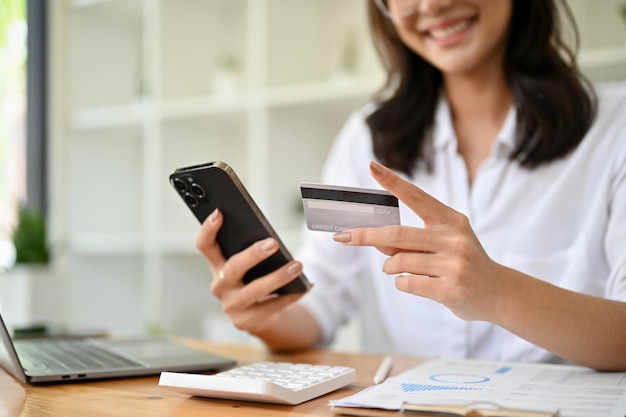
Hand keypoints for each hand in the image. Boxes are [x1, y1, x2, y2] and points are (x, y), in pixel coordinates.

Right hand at [195, 209, 306, 334]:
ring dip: (278, 277)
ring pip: (254, 290)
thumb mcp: (249, 265)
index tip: (219, 213)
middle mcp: (220, 286)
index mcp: (216, 265)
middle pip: (232, 268)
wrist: (259, 316)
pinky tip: (306, 286)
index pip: (204, 246)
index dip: (208, 230)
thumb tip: (272, 239)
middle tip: (273, 243)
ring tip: (298, 265)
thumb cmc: (254, 280)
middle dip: (253, 255)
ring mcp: (231, 306)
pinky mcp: (246, 322)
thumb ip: (252, 251)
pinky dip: (291, 295)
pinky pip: (272, 307)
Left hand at [332, 161, 505, 320]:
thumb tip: (376, 240)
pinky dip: (401, 283)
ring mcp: (454, 264)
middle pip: (397, 235)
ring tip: (394, 268)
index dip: (392, 181)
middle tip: (344, 237)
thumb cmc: (463, 263)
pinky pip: (407, 283)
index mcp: (451, 220)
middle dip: (365, 236)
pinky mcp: (450, 289)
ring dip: (389, 266)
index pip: (416, 196)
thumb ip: (410, 239)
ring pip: (399, 262)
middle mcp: (454, 238)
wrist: (499, 293)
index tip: (372, 167)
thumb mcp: (443, 243)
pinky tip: (413, 282)